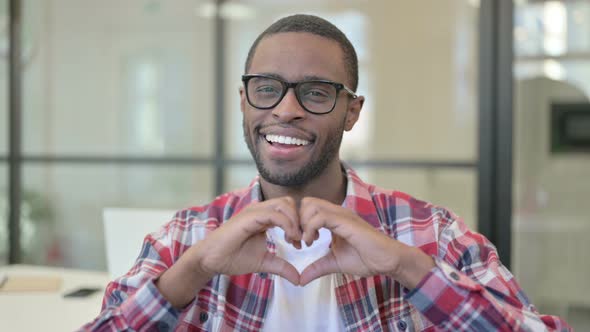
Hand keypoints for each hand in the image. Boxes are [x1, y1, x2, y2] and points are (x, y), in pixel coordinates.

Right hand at [156, 197, 301, 307]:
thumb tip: (299, 279)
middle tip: (301, 240)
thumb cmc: (233, 257)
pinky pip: (274, 214)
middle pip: (289, 202)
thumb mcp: (264, 262)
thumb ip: (282, 267)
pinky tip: (289, 239)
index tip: (301, 243)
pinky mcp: (249, 217)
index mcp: (264, 216)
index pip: (288, 209)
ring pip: (284, 204)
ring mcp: (254, 211)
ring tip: (295, 240)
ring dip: (295, 221)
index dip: (299, 224)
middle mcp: (260, 210)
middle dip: (300, 219)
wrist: (210, 260)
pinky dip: (287, 224)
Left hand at [298, 197, 434, 287]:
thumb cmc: (367, 258)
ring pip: (311, 205)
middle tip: (299, 240)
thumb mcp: (335, 263)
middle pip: (306, 202)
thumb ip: (317, 267)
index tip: (298, 242)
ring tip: (307, 242)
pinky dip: (310, 228)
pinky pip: (321, 216)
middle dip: (297, 221)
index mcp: (333, 218)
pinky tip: (312, 241)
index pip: (307, 208)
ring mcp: (342, 215)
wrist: (388, 260)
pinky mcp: (346, 221)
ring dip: (302, 224)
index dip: (298, 223)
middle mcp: (337, 212)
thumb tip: (300, 280)